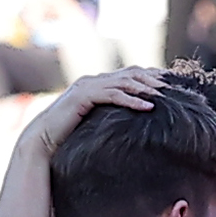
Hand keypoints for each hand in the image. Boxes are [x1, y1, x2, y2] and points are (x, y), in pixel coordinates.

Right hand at [19, 68, 163, 154]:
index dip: (150, 77)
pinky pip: (113, 95)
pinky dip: (132, 99)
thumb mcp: (95, 126)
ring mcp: (87, 86)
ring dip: (146, 87)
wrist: (42, 142)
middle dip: (153, 78)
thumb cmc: (67, 139)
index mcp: (96, 85)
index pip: (128, 75)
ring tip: (165, 95)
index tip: (169, 85)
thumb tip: (132, 128)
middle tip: (173, 86)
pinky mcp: (83, 96)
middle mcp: (92, 81)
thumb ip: (110, 119)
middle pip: (130, 73)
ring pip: (123, 81)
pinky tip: (148, 107)